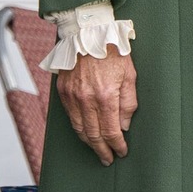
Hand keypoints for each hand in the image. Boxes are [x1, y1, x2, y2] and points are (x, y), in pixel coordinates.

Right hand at [53, 49, 136, 165]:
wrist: (87, 33)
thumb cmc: (112, 51)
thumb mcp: (129, 75)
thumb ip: (128, 103)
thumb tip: (123, 125)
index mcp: (105, 96)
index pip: (111, 131)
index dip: (117, 145)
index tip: (121, 151)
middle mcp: (86, 99)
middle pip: (93, 135)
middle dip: (102, 150)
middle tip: (108, 158)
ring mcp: (72, 95)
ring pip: (79, 129)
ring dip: (89, 143)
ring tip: (97, 150)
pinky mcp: (63, 91)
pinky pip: (70, 116)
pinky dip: (78, 128)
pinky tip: (85, 132)